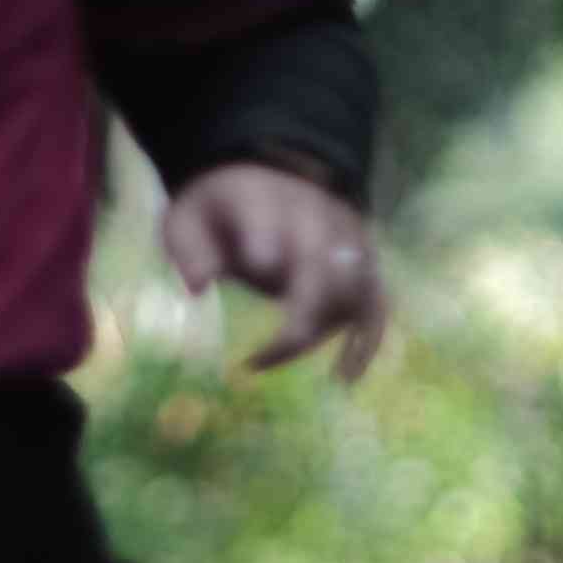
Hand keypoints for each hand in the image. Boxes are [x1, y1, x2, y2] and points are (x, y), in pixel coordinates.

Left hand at [164, 160, 386, 379]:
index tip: (259, 263)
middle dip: (302, 310)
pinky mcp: (363, 264)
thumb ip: (189, 248)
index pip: (270, 215)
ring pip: (352, 287)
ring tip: (275, 362)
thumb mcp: (187, 219)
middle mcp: (315, 214)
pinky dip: (365, 341)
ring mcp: (346, 238)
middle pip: (322, 259)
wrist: (263, 185)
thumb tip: (199, 287)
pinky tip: (344, 377)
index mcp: (264, 198)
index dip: (268, 237)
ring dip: (321, 331)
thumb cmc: (219, 214)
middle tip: (261, 355)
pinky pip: (375, 304)